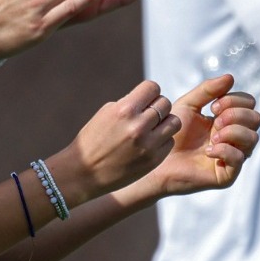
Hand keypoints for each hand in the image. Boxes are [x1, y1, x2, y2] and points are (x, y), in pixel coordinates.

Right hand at [52, 80, 185, 200]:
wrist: (85, 173)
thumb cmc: (93, 141)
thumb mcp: (106, 114)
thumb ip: (129, 103)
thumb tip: (149, 99)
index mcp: (124, 110)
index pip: (152, 87)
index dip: (149, 92)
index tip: (144, 99)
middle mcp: (138, 126)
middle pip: (165, 103)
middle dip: (156, 106)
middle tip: (146, 115)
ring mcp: (148, 144)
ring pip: (174, 122)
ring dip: (165, 123)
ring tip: (152, 128)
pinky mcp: (154, 160)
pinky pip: (170, 141)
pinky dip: (162, 141)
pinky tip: (148, 144)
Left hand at [138, 75, 259, 197]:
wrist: (157, 159)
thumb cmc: (172, 133)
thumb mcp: (188, 105)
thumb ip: (208, 90)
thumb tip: (230, 77)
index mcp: (228, 119)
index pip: (248, 103)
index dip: (235, 101)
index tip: (213, 106)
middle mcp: (235, 137)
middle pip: (256, 118)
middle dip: (236, 115)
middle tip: (215, 121)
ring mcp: (233, 156)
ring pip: (253, 138)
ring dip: (232, 132)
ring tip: (212, 137)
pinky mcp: (227, 175)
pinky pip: (240, 159)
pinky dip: (225, 150)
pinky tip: (207, 151)